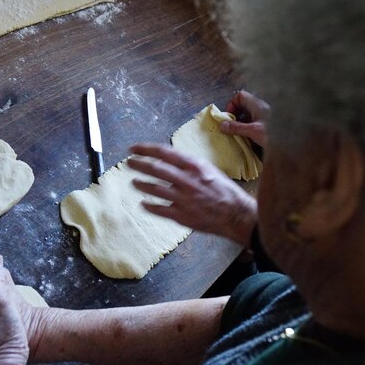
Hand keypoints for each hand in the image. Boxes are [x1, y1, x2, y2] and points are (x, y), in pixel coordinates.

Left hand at [129, 143, 256, 245]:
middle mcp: (186, 180)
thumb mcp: (209, 170)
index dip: (146, 149)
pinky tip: (143, 204)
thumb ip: (190, 166)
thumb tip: (171, 161)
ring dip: (141, 184)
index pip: (164, 153)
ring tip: (135, 182)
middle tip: (129, 163)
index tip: (134, 148)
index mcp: (194, 166)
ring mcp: (183, 199)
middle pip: (156, 169)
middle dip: (139, 164)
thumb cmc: (225, 190)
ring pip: (155, 189)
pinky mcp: (182, 215)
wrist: (236, 214)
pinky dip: (149, 205)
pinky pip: (160, 209)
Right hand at [221, 90, 269, 147]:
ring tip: (239, 134)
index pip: (240, 96)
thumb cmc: (274, 134)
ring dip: (242, 123)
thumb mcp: (253, 131)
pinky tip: (249, 138)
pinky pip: (255, 122)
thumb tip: (222, 125)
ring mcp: (266, 115)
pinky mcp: (269, 123)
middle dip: (236, 115)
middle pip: (244, 105)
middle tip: (231, 127)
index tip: (229, 117)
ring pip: (249, 114)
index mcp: (257, 104)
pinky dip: (249, 128)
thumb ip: (237, 128)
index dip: (232, 104)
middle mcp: (261, 107)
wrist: (294, 142)